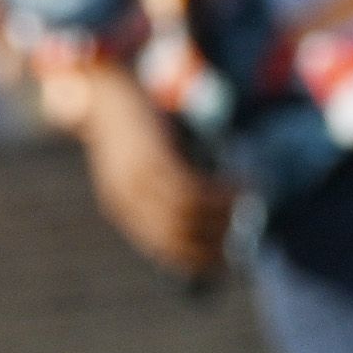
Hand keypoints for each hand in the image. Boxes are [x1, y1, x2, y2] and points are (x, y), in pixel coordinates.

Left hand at [53, 66, 234, 282]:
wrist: (104, 90)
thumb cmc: (134, 128)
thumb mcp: (145, 165)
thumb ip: (169, 189)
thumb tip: (214, 213)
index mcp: (123, 206)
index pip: (163, 248)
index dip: (198, 260)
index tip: (226, 262)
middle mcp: (127, 199)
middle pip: (178, 238)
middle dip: (216, 242)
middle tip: (246, 234)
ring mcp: (138, 180)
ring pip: (188, 216)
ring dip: (225, 216)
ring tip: (247, 203)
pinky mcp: (152, 158)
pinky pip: (193, 189)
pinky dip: (222, 193)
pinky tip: (240, 184)